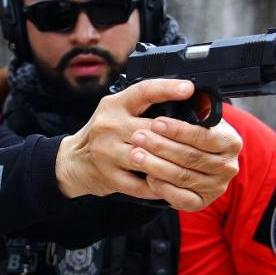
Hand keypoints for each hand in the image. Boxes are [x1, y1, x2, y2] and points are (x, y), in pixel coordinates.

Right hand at [55, 79, 240, 211]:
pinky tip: (172, 185)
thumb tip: (182, 102)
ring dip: (170, 163)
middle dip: (177, 135)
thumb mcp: (116, 112)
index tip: (189, 88)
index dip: (167, 88)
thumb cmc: (102, 135)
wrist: (73, 161)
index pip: (143, 91)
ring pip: (147, 157)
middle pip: (151, 128)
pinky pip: (140, 184)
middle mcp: (109, 125)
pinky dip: (158, 186)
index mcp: (115, 105)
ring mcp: (107, 151)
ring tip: (192, 164)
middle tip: (202, 139)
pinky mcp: (108, 175)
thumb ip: (141, 108)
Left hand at [130, 116, 240, 210]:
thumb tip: (182, 91)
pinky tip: (147, 177)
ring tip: (135, 154)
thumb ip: (193, 110)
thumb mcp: (198, 118)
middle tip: (138, 137)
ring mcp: (215, 186)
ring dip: (156, 165)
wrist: (197, 160)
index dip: (179, 130)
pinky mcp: (201, 202)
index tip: (157, 122)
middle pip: (190, 157)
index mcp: (230, 142)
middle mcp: (227, 166)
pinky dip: (162, 187)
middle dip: (161, 146)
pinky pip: (180, 198)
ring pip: (182, 177)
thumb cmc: (193, 134)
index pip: (204, 136)